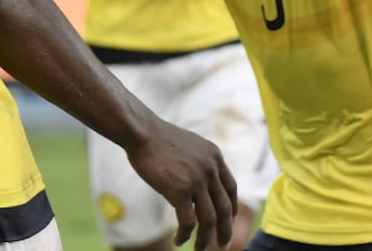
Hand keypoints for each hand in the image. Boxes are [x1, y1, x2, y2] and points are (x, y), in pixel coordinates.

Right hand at [127, 119, 237, 250]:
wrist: (141, 132)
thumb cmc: (157, 139)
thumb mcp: (188, 147)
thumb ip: (198, 164)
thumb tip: (196, 187)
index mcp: (214, 157)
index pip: (231, 188)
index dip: (231, 208)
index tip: (228, 221)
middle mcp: (211, 169)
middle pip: (225, 208)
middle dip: (225, 230)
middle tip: (224, 245)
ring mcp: (197, 180)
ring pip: (209, 219)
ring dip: (206, 239)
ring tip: (201, 250)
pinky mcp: (180, 191)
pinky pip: (188, 221)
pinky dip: (186, 235)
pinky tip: (179, 241)